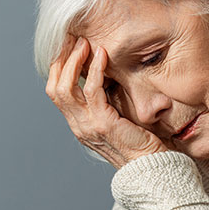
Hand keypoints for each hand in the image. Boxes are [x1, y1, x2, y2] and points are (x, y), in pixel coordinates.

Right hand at [45, 34, 169, 168]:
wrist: (153, 170)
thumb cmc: (143, 146)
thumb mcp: (119, 121)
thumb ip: (109, 104)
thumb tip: (110, 79)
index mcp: (80, 125)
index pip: (57, 92)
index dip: (60, 68)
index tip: (72, 47)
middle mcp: (78, 126)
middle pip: (55, 87)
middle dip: (62, 60)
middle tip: (76, 39)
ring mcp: (88, 126)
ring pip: (66, 87)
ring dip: (74, 60)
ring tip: (85, 42)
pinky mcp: (103, 124)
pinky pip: (91, 90)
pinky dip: (95, 69)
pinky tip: (103, 55)